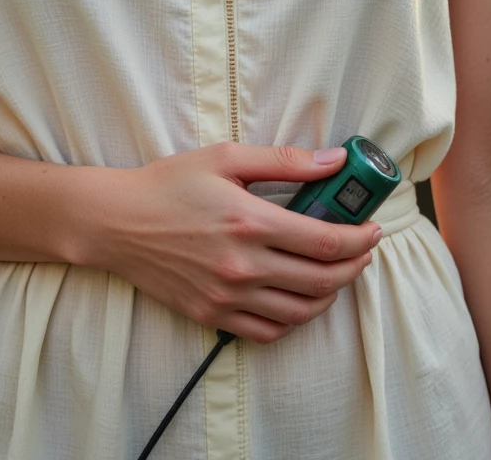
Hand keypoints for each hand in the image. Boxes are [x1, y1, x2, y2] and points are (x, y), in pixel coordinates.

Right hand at [87, 142, 380, 344]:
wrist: (117, 222)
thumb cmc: (170, 183)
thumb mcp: (226, 158)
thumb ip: (285, 161)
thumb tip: (335, 159)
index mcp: (250, 221)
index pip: (326, 241)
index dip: (360, 238)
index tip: (373, 228)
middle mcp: (243, 265)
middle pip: (322, 280)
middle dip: (355, 266)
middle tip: (363, 250)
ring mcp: (227, 296)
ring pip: (300, 312)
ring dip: (330, 295)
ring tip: (338, 274)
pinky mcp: (212, 316)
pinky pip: (268, 332)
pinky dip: (294, 320)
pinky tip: (299, 299)